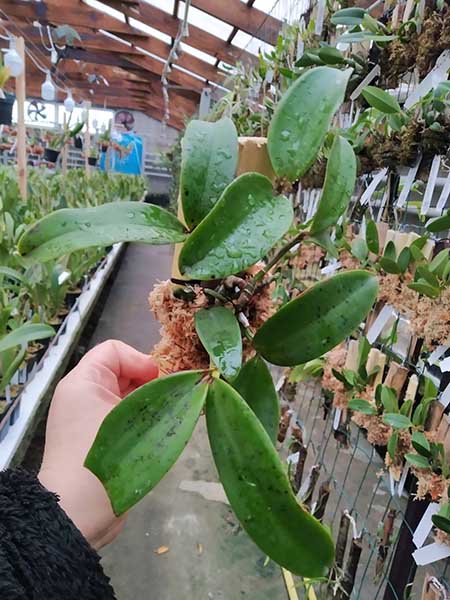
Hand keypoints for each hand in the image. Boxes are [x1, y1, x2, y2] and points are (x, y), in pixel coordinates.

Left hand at [39, 340, 157, 548]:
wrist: (80, 509)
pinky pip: (123, 419)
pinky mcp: (98, 441)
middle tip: (170, 399)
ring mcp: (89, 420)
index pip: (114, 351)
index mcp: (83, 382)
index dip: (140, 359)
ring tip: (169, 416)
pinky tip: (159, 432)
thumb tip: (174, 386)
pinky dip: (141, 421)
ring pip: (125, 397)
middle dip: (149, 382)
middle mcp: (83, 396)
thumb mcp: (130, 413)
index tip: (158, 380)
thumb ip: (157, 393)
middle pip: (121, 372)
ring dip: (148, 403)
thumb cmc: (105, 452)